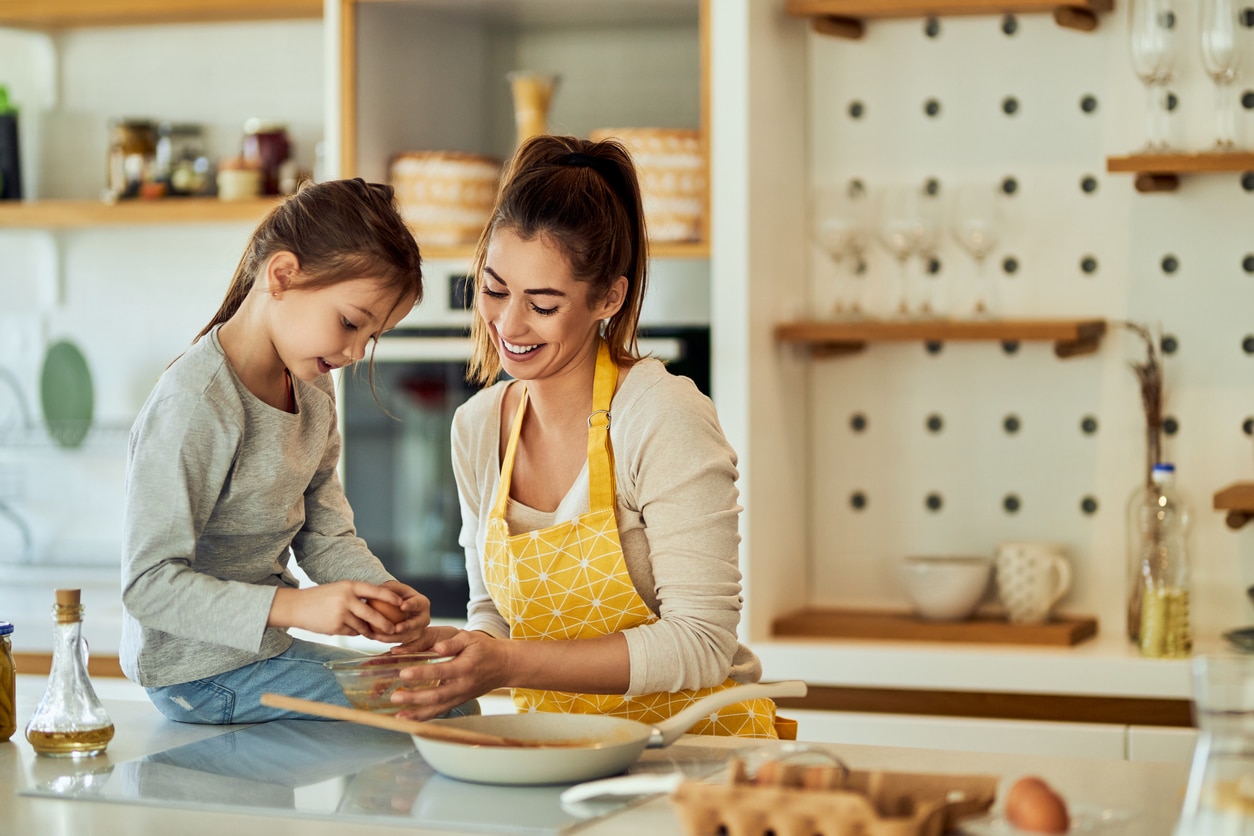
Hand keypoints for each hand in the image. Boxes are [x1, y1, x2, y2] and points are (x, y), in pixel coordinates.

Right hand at [268, 581, 405, 636]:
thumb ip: (356, 596)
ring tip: (370, 632)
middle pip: (372, 614)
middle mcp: (346, 599)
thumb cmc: (320, 598)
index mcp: (349, 586)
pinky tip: (348, 630)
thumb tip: (377, 604)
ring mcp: (340, 614)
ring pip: (362, 627)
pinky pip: (351, 633)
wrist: (296, 606)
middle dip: (385, 624)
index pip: (375, 590)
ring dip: (367, 631)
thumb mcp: (339, 589)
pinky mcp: (335, 627)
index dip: (390, 597)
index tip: (401, 603)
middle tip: (393, 630)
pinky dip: (353, 633)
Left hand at [361, 581, 430, 643]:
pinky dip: (396, 648)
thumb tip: (379, 591)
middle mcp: (424, 618)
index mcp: (422, 603)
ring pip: (407, 636)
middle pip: (416, 623)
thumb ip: (388, 589)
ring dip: (393, 638)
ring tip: (379, 637)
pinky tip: (384, 645)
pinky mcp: (412, 640)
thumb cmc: (397, 596)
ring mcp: (419, 630)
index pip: (417, 603)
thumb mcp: (395, 588)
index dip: (411, 605)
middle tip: (396, 628)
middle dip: (407, 626)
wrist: (400, 608)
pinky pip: (405, 647)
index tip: (402, 606)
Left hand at [391, 630, 512, 720]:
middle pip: (437, 696)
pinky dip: (424, 717)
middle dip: (414, 698)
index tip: (404, 673)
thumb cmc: (485, 649)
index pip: (441, 672)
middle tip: (395, 696)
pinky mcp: (459, 702)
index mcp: (465, 667)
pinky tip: (409, 719)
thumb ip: (453, 643)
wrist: (504, 666)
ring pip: (438, 709)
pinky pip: (441, 712)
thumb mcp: (471, 638)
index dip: (422, 674)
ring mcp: (461, 696)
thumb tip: (437, 647)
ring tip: (397, 715)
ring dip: (417, 714)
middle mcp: (463, 686)